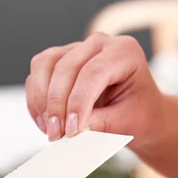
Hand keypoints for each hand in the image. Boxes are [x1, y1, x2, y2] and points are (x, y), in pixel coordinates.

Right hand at [26, 33, 167, 146]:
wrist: (141, 113)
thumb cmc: (140, 115)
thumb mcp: (127, 122)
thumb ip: (100, 123)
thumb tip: (71, 128)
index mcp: (125, 51)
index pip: (93, 72)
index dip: (77, 101)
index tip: (71, 130)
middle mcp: (100, 43)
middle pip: (66, 67)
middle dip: (57, 104)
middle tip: (57, 135)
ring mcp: (77, 48)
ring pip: (45, 64)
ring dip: (41, 99)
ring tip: (50, 129)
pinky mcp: (61, 59)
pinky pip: (38, 73)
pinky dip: (36, 99)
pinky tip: (45, 122)